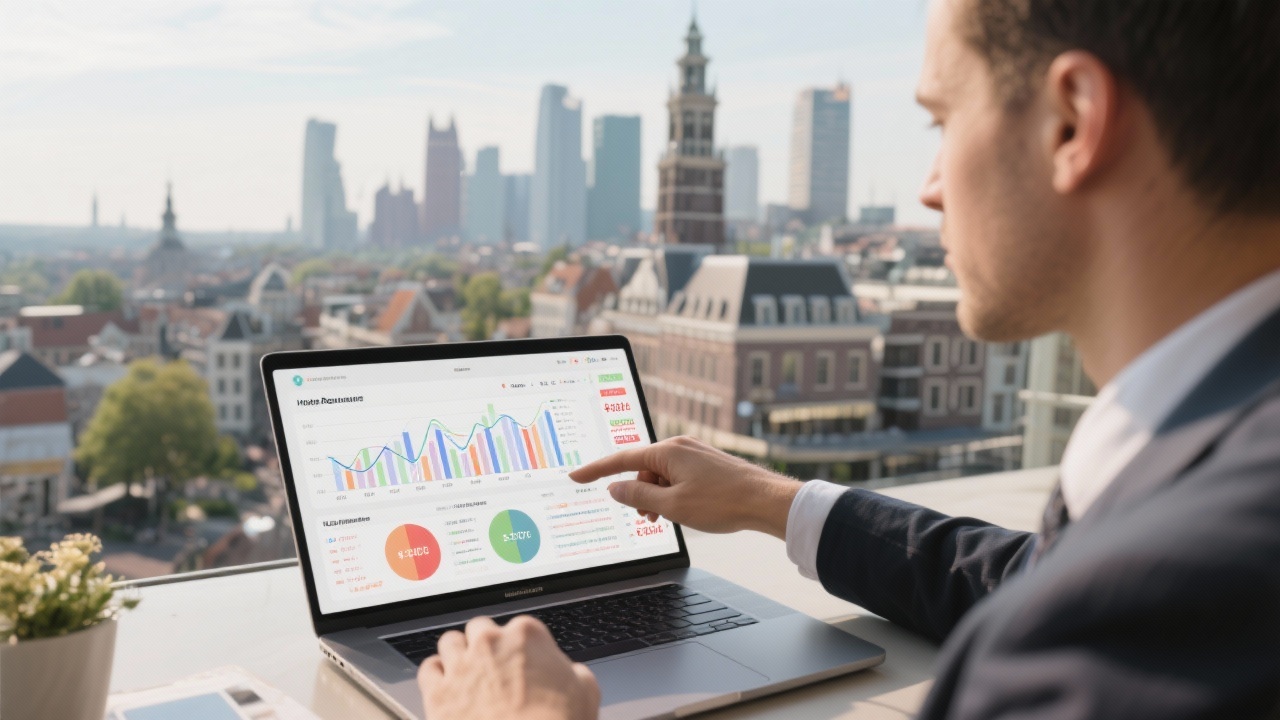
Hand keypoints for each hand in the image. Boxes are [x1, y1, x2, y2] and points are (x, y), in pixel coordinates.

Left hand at [418, 616, 599, 719]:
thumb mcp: (586, 692)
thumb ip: (572, 671)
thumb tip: (570, 673)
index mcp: (526, 635)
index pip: (520, 627)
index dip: (521, 647)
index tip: (523, 662)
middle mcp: (489, 644)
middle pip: (480, 629)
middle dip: (487, 646)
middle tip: (495, 667)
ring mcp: (461, 666)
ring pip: (450, 642)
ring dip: (458, 654)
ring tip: (467, 672)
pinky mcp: (438, 693)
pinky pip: (428, 669)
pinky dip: (435, 674)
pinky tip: (445, 684)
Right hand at [568, 436, 801, 538]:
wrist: (766, 500)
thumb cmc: (723, 502)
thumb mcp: (672, 506)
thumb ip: (638, 497)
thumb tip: (615, 489)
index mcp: (668, 451)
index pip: (621, 459)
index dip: (596, 470)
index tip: (576, 476)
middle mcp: (679, 447)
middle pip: (642, 469)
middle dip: (638, 494)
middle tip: (646, 518)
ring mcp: (694, 454)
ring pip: (660, 476)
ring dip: (655, 497)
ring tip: (665, 519)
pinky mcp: (705, 464)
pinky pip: (676, 477)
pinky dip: (671, 494)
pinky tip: (680, 511)